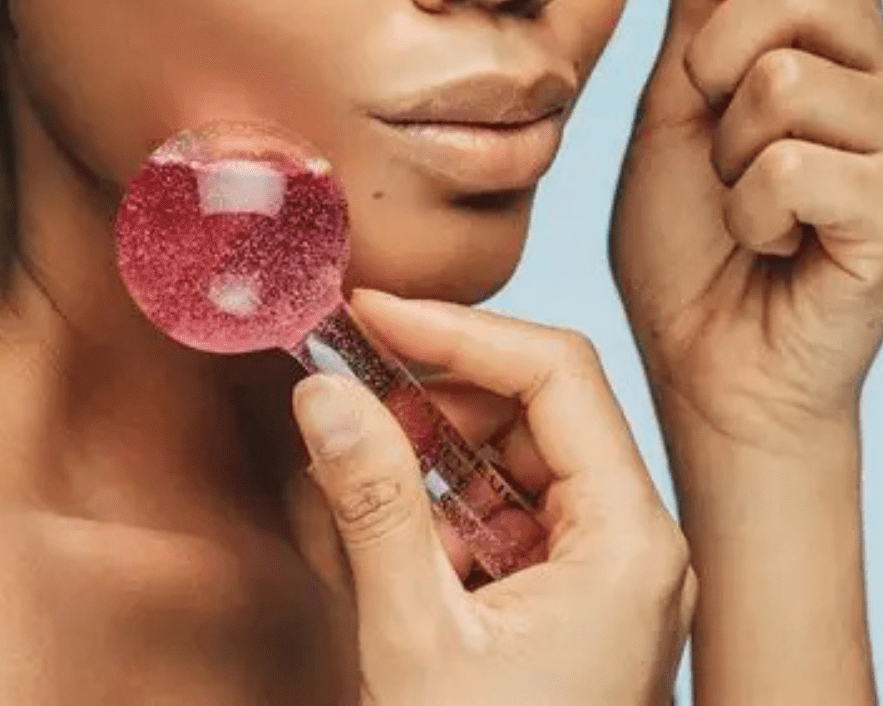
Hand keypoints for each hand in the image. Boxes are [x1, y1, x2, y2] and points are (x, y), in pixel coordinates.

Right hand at [291, 289, 693, 705]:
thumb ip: (372, 504)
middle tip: (350, 373)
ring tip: (358, 438)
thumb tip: (322, 391)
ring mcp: (602, 573)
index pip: (556, 374)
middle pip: (540, 405)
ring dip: (434, 435)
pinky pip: (506, 509)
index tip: (373, 312)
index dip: (459, 329)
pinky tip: (385, 503)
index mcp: (627, 541)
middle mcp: (630, 543)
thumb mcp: (415, 640)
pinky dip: (442, 493)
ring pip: (518, 453)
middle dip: (440, 382)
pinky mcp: (567, 600)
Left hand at [611, 0, 882, 446]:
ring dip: (726, 144)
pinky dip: (748, 205)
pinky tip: (770, 239)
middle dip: (725, 45)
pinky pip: (792, 160)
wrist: (706, 354)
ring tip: (741, 194)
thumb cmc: (693, 232)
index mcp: (837, 35)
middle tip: (713, 110)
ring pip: (785, 74)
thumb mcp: (682, 94)